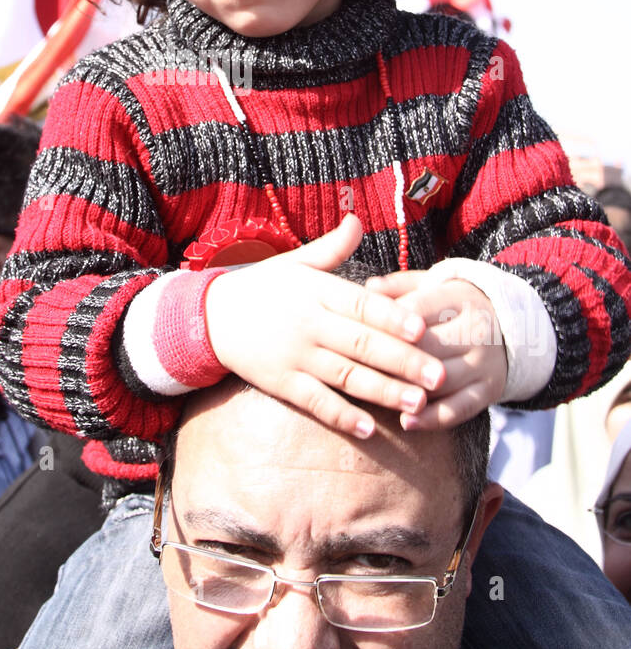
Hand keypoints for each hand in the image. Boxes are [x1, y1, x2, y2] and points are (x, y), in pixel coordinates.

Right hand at [204, 214, 444, 437]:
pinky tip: (369, 428)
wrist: (209, 317)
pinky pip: (315, 402)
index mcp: (316, 291)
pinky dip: (342, 416)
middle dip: (403, 361)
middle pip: (362, 344)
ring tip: (418, 403)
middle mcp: (308, 324)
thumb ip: (331, 248)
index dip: (392, 317)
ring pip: (346, 376)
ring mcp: (295, 356)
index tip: (423, 329)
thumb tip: (358, 220)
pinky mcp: (281, 383)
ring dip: (383, 391)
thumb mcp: (294, 263)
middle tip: (440, 376)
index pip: (360, 304)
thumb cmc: (261, 287)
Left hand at [365, 271, 507, 427]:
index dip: (386, 323)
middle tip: (358, 368)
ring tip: (377, 397)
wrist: (509, 327)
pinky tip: (407, 422)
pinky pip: (460, 409)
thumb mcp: (431, 285)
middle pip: (430, 347)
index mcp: (459, 298)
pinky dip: (433, 419)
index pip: (418, 310)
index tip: (356, 333)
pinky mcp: (489, 390)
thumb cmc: (452, 305)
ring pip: (442, 380)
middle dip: (394, 360)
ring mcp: (484, 363)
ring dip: (408, 391)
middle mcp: (476, 330)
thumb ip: (400, 286)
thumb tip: (368, 287)